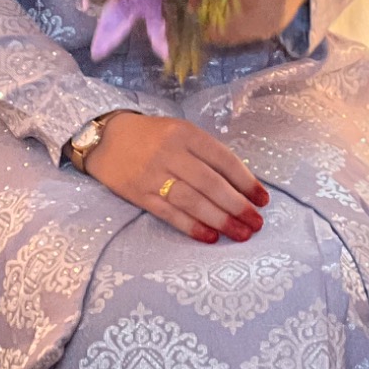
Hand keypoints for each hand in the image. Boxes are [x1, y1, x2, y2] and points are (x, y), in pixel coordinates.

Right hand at [84, 111, 269, 244]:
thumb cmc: (152, 136)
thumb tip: (239, 184)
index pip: (223, 159)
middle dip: (237, 206)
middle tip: (256, 223)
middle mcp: (171, 153)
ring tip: (240, 234)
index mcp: (186, 133)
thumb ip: (206, 154)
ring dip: (219, 220)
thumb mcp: (181, 132)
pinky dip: (191, 226)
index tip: (262, 199)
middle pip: (210, 183)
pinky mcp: (138, 194)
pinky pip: (169, 214)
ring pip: (192, 201)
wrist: (106, 138)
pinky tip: (209, 236)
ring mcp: (153, 175)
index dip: (246, 181)